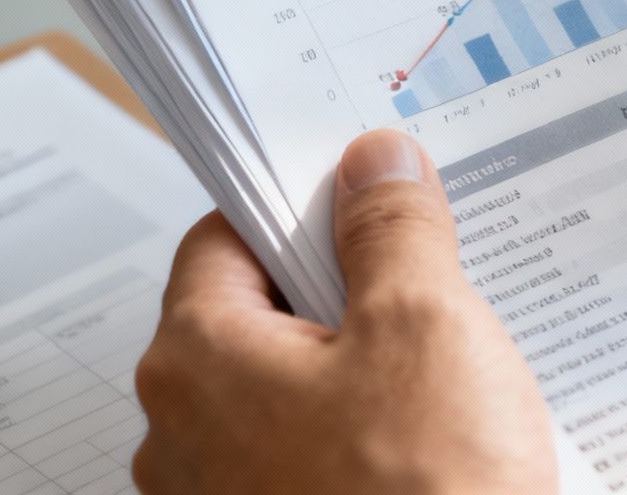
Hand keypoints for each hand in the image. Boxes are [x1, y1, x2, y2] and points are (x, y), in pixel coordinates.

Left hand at [133, 130, 555, 492]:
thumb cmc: (426, 494)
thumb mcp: (428, 323)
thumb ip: (392, 229)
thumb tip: (373, 164)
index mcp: (195, 358)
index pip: (224, 236)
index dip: (302, 206)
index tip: (368, 198)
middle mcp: (182, 433)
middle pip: (256, 314)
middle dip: (343, 291)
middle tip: (428, 283)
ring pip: (285, 391)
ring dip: (356, 369)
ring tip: (444, 371)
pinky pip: (304, 458)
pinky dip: (359, 435)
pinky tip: (430, 439)